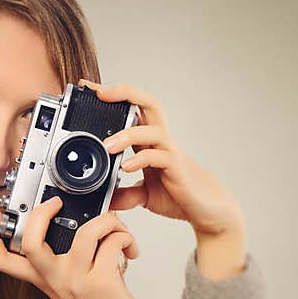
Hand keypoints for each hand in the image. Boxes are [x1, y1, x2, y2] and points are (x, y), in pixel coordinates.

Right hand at [0, 198, 144, 298]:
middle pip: (30, 241)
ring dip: (108, 220)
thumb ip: (64, 262)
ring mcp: (77, 280)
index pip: (2, 260)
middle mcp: (55, 279)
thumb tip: (80, 224)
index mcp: (43, 279)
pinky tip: (130, 248)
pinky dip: (124, 237)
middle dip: (42, 212)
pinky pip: (112, 242)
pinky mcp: (102, 281)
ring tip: (116, 226)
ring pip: (86, 232)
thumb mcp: (69, 288)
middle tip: (58, 203)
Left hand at [78, 79, 244, 239]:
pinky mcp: (177, 168)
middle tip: (100, 93)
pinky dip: (141, 160)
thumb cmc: (179, 195)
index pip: (133, 110)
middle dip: (125, 93)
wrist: (206, 210)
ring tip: (107, 145)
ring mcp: (170, 152)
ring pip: (152, 130)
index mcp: (150, 142)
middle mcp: (160, 141)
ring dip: (128, 134)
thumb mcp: (145, 195)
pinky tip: (127, 167)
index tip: (90, 88)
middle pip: (149, 103)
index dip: (114, 96)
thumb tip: (105, 199)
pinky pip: (159, 157)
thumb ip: (125, 194)